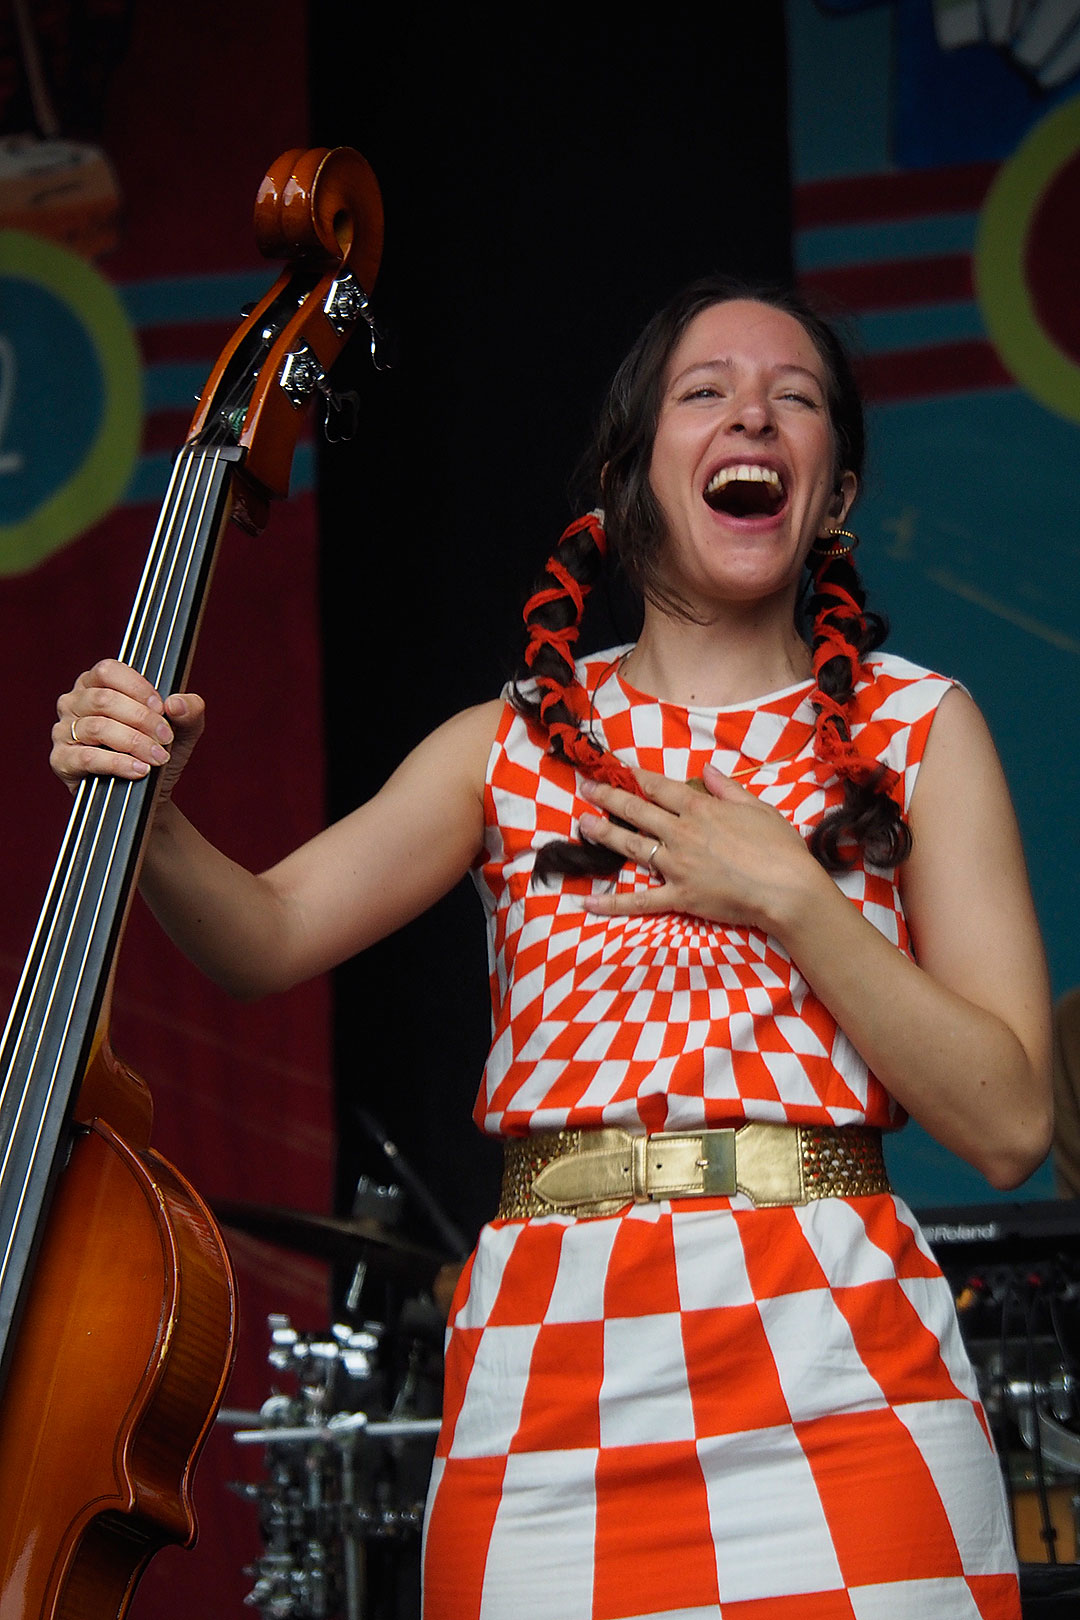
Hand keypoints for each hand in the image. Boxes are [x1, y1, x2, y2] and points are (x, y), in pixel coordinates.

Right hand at [51, 658, 204, 801]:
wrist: (149, 793)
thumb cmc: (158, 750)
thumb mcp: (183, 729)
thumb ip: (189, 710)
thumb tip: (176, 702)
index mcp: (97, 684)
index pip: (108, 671)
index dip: (137, 687)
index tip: (161, 708)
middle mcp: (75, 702)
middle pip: (104, 699)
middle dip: (141, 719)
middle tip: (165, 737)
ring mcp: (64, 730)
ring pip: (97, 727)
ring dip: (134, 743)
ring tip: (157, 757)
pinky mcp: (61, 760)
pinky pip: (87, 757)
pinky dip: (118, 763)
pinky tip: (139, 770)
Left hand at [578, 762, 825, 932]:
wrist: (787, 889)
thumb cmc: (780, 848)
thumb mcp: (758, 807)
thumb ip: (728, 789)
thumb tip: (707, 770)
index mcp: (700, 809)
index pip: (659, 787)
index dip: (636, 777)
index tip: (619, 769)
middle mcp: (681, 833)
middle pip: (636, 810)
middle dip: (608, 797)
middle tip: (586, 788)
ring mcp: (676, 866)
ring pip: (631, 846)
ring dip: (604, 833)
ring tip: (583, 824)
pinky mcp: (679, 896)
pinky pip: (639, 901)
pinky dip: (612, 904)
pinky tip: (587, 902)